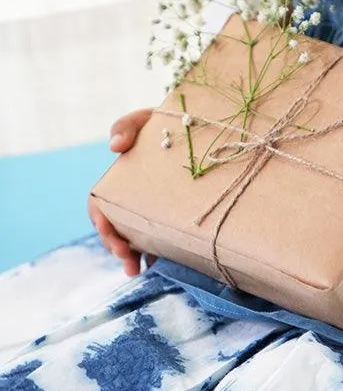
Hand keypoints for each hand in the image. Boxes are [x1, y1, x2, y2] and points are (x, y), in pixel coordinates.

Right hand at [88, 108, 153, 277]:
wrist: (196, 133)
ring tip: (135, 269)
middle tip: (125, 256)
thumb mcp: (144, 120)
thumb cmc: (164, 124)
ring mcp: (148, 213)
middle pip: (113, 230)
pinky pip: (158, 243)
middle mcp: (129, 201)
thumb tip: (114, 147)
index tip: (107, 228)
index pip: (98, 206)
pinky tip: (156, 264)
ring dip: (129, 258)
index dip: (99, 220)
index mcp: (117, 182)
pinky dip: (153, 255)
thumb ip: (126, 126)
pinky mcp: (169, 220)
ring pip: (132, 242)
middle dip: (115, 246)